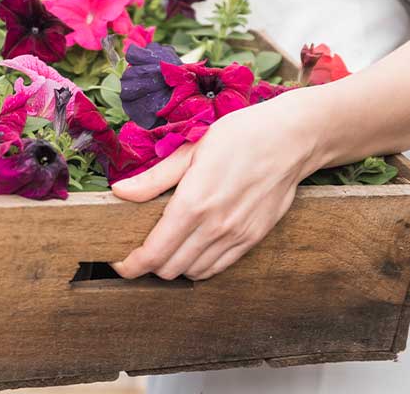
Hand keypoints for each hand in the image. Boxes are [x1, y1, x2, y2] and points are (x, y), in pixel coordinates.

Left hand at [111, 95, 318, 280]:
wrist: (291, 139)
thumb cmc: (239, 136)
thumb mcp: (190, 149)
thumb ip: (154, 178)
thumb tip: (120, 192)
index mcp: (193, 203)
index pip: (154, 253)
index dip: (130, 264)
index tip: (118, 262)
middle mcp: (215, 226)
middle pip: (169, 268)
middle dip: (148, 264)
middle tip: (139, 250)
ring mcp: (237, 236)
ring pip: (193, 272)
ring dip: (174, 266)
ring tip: (165, 249)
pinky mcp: (253, 238)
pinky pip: (218, 267)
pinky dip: (199, 265)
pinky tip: (192, 248)